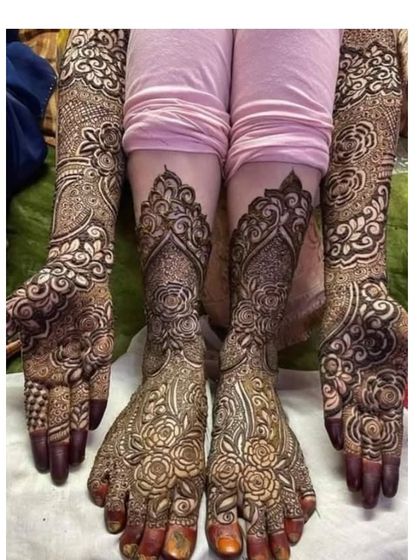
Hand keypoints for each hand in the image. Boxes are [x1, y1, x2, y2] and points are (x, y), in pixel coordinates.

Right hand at [7, 236, 113, 483]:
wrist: (75, 272)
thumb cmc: (43, 292)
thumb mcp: (13, 316)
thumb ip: (4, 341)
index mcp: (37, 368)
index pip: (37, 411)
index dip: (39, 435)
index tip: (39, 461)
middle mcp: (59, 372)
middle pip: (58, 417)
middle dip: (58, 445)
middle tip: (59, 475)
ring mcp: (81, 364)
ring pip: (79, 406)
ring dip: (78, 431)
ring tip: (77, 459)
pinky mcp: (101, 352)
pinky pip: (100, 382)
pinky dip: (97, 401)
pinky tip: (95, 423)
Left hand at [320, 280, 406, 506]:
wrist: (359, 297)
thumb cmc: (388, 318)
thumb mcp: (410, 342)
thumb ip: (413, 373)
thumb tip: (410, 401)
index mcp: (390, 392)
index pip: (392, 438)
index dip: (390, 464)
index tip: (390, 489)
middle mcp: (370, 394)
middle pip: (369, 440)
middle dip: (369, 469)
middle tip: (368, 500)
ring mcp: (350, 385)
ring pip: (350, 427)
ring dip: (350, 454)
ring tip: (351, 483)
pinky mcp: (331, 372)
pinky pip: (331, 401)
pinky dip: (333, 420)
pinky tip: (335, 442)